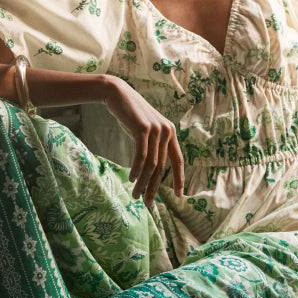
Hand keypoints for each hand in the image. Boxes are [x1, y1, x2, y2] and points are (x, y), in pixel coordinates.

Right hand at [103, 76, 183, 206]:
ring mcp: (156, 129)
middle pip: (162, 167)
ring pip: (152, 164)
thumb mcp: (146, 129)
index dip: (179, 179)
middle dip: (155, 188)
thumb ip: (153, 144)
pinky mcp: (143, 128)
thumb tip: (153, 168)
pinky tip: (132, 179)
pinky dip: (137, 170)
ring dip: (143, 182)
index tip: (179, 195)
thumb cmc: (130, 114)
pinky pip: (141, 155)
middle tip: (149, 204)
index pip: (178, 160)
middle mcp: (167, 131)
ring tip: (136, 195)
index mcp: (171, 132)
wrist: (118, 94)